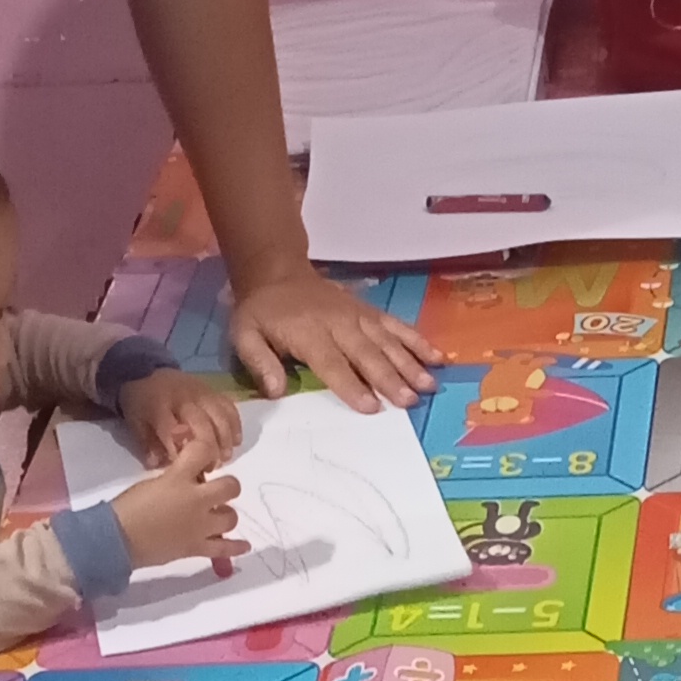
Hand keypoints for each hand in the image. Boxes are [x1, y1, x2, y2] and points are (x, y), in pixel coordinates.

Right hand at [118, 461, 243, 571]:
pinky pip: (224, 549)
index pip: (203, 451)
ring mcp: (200, 526)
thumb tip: (187, 479)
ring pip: (231, 518)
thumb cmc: (127, 507)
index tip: (203, 457)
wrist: (117, 539)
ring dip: (226, 515)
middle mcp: (196, 500)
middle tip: (215, 491)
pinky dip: (236, 547)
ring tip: (217, 515)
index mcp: (179, 478)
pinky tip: (245, 545)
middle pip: (230, 487)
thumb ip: (174, 478)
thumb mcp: (151, 482)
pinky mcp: (197, 547)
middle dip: (226, 486)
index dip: (205, 450)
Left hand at [119, 369, 243, 470]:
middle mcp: (183, 397)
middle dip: (209, 450)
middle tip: (210, 468)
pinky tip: (235, 441)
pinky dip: (235, 425)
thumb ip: (147, 443)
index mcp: (159, 405)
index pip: (172, 430)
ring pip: (220, 417)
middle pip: (203, 425)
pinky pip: (229, 407)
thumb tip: (157, 464)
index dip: (179, 451)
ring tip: (224, 458)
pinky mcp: (212, 390)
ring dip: (225, 440)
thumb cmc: (139, 401)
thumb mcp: (134, 421)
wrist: (145, 370)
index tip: (184, 467)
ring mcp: (200, 392)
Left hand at [227, 264, 435, 414]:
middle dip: (389, 378)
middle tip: (409, 401)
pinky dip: (417, 341)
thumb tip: (276, 390)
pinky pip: (397, 326)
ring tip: (428, 385)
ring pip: (388, 340)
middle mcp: (338, 323)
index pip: (332, 363)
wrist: (278, 273)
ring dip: (410, 363)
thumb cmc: (262, 313)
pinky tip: (437, 358)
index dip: (351, 385)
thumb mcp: (244, 335)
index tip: (371, 406)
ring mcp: (358, 316)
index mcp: (308, 333)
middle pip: (367, 353)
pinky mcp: (370, 312)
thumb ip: (259, 362)